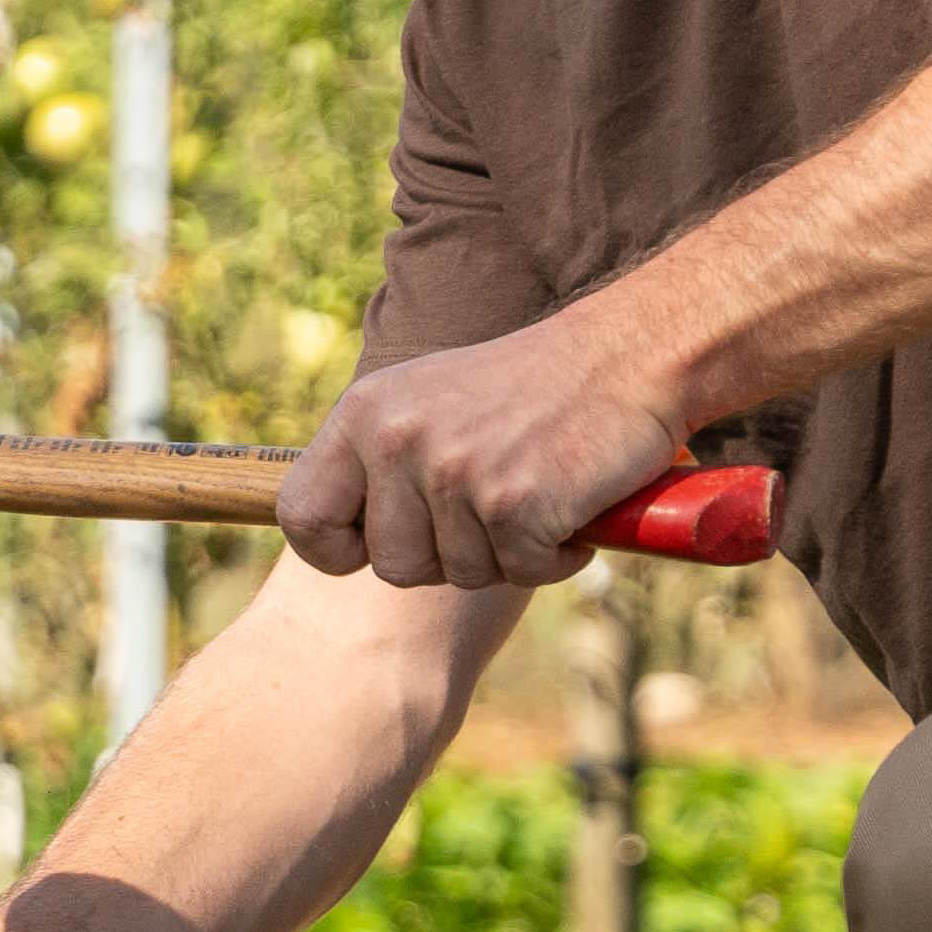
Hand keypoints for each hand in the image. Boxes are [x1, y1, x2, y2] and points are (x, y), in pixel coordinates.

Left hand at [274, 311, 695, 587]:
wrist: (628, 355)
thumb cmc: (530, 392)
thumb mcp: (426, 404)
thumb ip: (377, 461)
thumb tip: (327, 538)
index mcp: (364, 413)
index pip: (302, 515)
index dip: (338, 549)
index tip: (379, 543)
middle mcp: (398, 439)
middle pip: (391, 565)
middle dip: (446, 557)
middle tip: (493, 508)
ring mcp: (454, 471)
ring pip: (458, 576)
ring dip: (506, 553)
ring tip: (536, 491)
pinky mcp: (514, 502)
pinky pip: (519, 574)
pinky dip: (552, 557)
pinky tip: (571, 506)